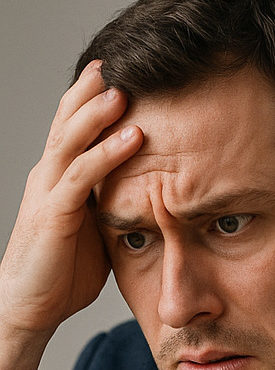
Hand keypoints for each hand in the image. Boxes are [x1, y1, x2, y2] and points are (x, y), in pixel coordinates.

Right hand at [0, 59, 143, 369]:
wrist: (29, 307)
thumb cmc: (63, 272)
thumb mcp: (97, 232)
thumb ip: (115, 208)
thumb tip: (151, 199)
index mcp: (60, 179)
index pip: (74, 131)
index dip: (91, 102)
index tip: (118, 75)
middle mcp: (49, 177)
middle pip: (67, 123)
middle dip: (90, 92)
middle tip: (116, 62)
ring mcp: (48, 193)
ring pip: (71, 141)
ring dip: (98, 114)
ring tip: (125, 90)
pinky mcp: (53, 215)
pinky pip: (81, 177)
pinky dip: (107, 155)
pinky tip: (132, 139)